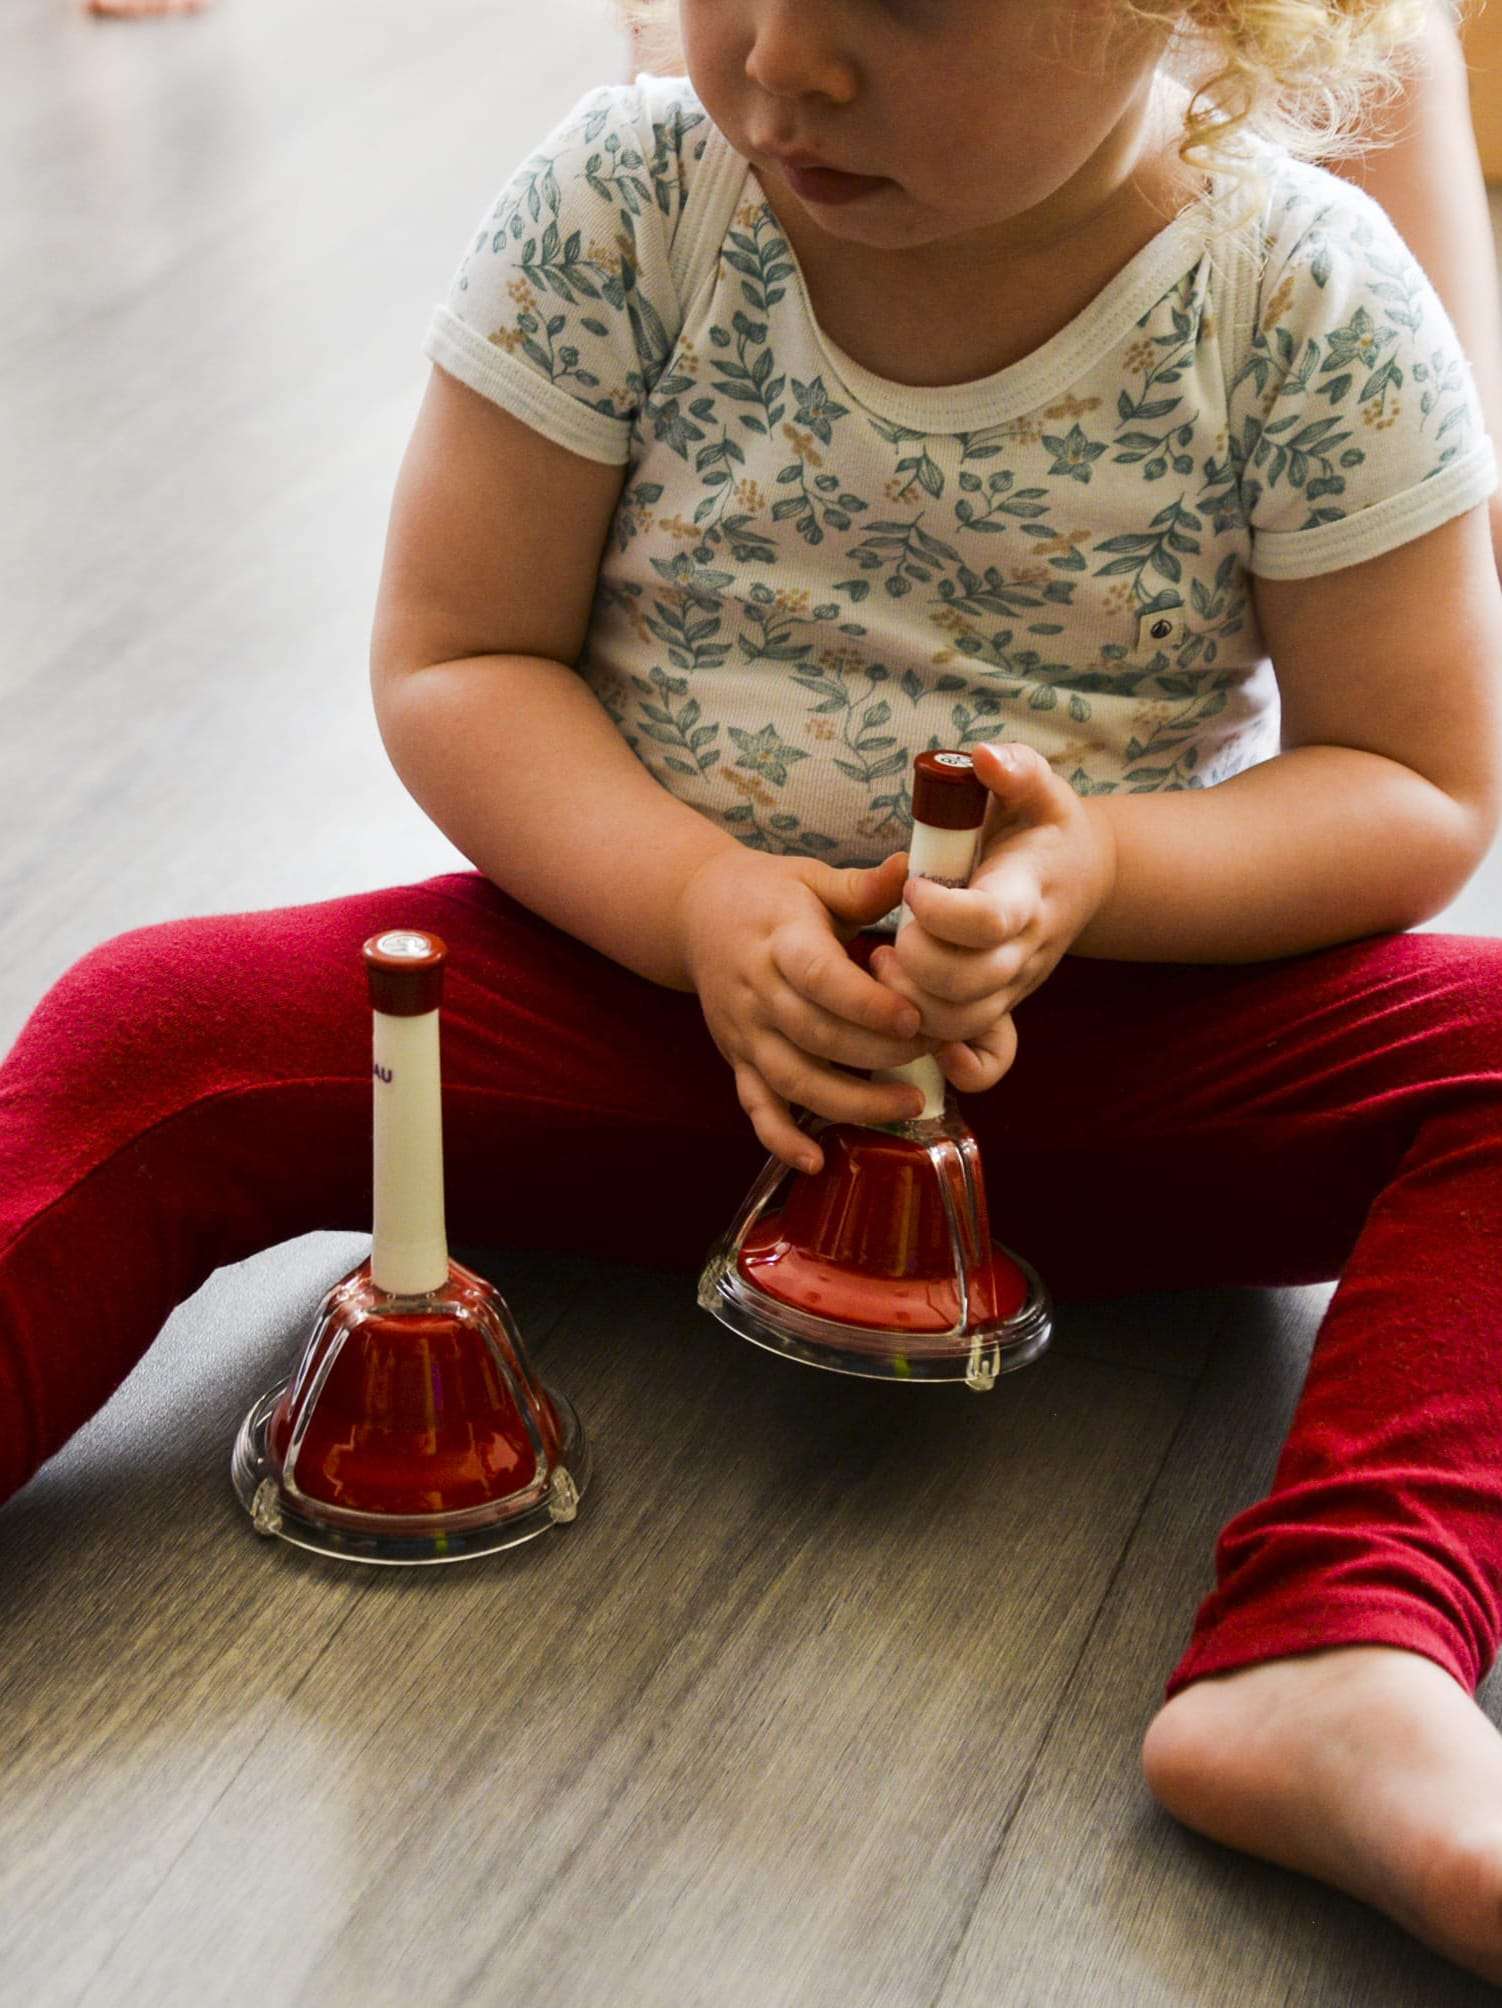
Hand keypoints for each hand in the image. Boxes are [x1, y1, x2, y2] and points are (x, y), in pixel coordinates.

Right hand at [677, 846, 940, 1171]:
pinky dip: (781, 1139)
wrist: (695, 913)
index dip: (866, 1003)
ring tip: (906, 1107)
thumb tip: (914, 869)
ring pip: (791, 1079)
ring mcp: (744, 1032)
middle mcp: (756, 991)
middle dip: (876, 1055)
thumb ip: (865, 886)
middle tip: (932, 1057)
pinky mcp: (737, 1059)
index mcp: (779, 941)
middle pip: (815, 1036)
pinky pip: (756, 1107)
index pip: (819, 978)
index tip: (913, 1018)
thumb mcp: (813, 879)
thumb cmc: (770, 894)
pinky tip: (815, 1162)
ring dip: (848, 1102)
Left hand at [870, 741, 1116, 1092]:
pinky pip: (983, 1058)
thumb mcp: (1037, 787)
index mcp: (1027, 894)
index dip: (940, 911)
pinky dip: (947, 1054)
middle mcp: (1024, 950)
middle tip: (890, 929)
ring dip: (912, 1001)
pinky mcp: (1001, 1008)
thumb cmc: (1044, 827)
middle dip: (913, 959)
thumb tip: (982, 756)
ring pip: (961, 1021)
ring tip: (885, 960)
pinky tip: (913, 1017)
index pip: (986, 920)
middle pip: (966, 981)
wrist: (1081, 875)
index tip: (914, 887)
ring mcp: (1013, 985)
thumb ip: (1014, 770)